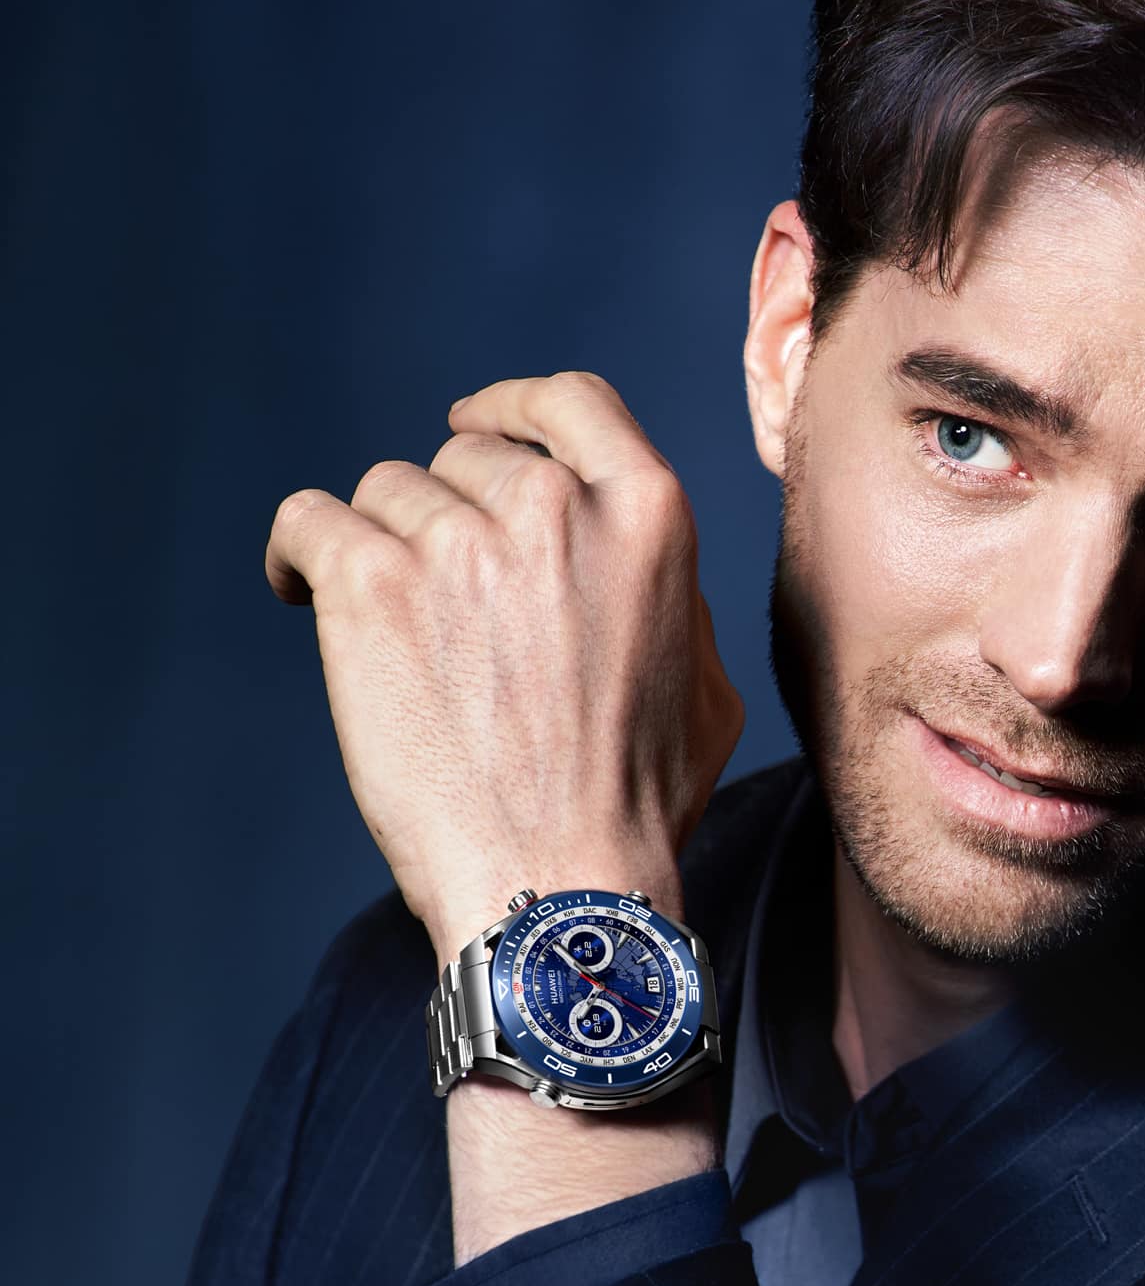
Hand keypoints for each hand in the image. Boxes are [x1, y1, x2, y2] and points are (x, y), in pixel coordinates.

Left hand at [264, 371, 743, 964]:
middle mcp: (554, 507)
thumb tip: (624, 562)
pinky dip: (298, 554)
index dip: (513, 409)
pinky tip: (301, 594)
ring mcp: (459, 541)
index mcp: (648, 515)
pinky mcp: (372, 584)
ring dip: (384, 547)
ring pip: (388, 491)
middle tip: (440, 596)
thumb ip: (668, 598)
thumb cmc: (636, 805)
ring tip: (388, 629)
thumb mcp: (705, 683)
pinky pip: (309, 520)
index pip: (571, 402)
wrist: (558, 882)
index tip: (473, 423)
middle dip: (450, 512)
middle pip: (467, 456)